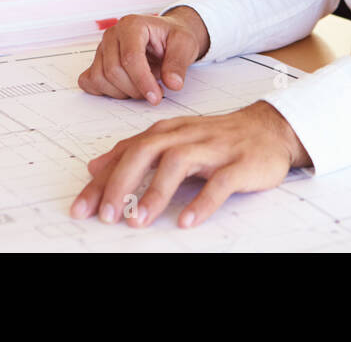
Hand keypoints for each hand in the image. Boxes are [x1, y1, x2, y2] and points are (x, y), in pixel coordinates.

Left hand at [69, 101, 309, 227]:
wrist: (269, 128)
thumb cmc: (217, 138)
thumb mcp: (173, 139)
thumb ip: (135, 151)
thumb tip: (96, 166)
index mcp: (168, 132)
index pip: (127, 152)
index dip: (102, 179)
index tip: (81, 207)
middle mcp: (187, 136)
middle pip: (147, 152)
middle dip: (122, 183)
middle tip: (106, 214)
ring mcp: (213, 149)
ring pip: (179, 164)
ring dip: (156, 193)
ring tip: (138, 220)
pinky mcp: (239, 164)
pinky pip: (219, 183)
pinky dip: (202, 203)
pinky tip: (187, 221)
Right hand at [77, 6, 208, 104]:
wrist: (166, 35)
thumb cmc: (172, 37)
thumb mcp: (185, 44)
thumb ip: (178, 63)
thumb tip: (173, 83)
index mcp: (132, 25)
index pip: (130, 57)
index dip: (142, 81)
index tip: (155, 97)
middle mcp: (113, 34)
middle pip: (113, 70)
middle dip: (134, 89)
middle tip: (154, 93)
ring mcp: (102, 48)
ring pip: (100, 78)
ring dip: (122, 92)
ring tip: (142, 87)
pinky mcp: (97, 61)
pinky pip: (90, 81)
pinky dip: (105, 91)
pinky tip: (124, 89)